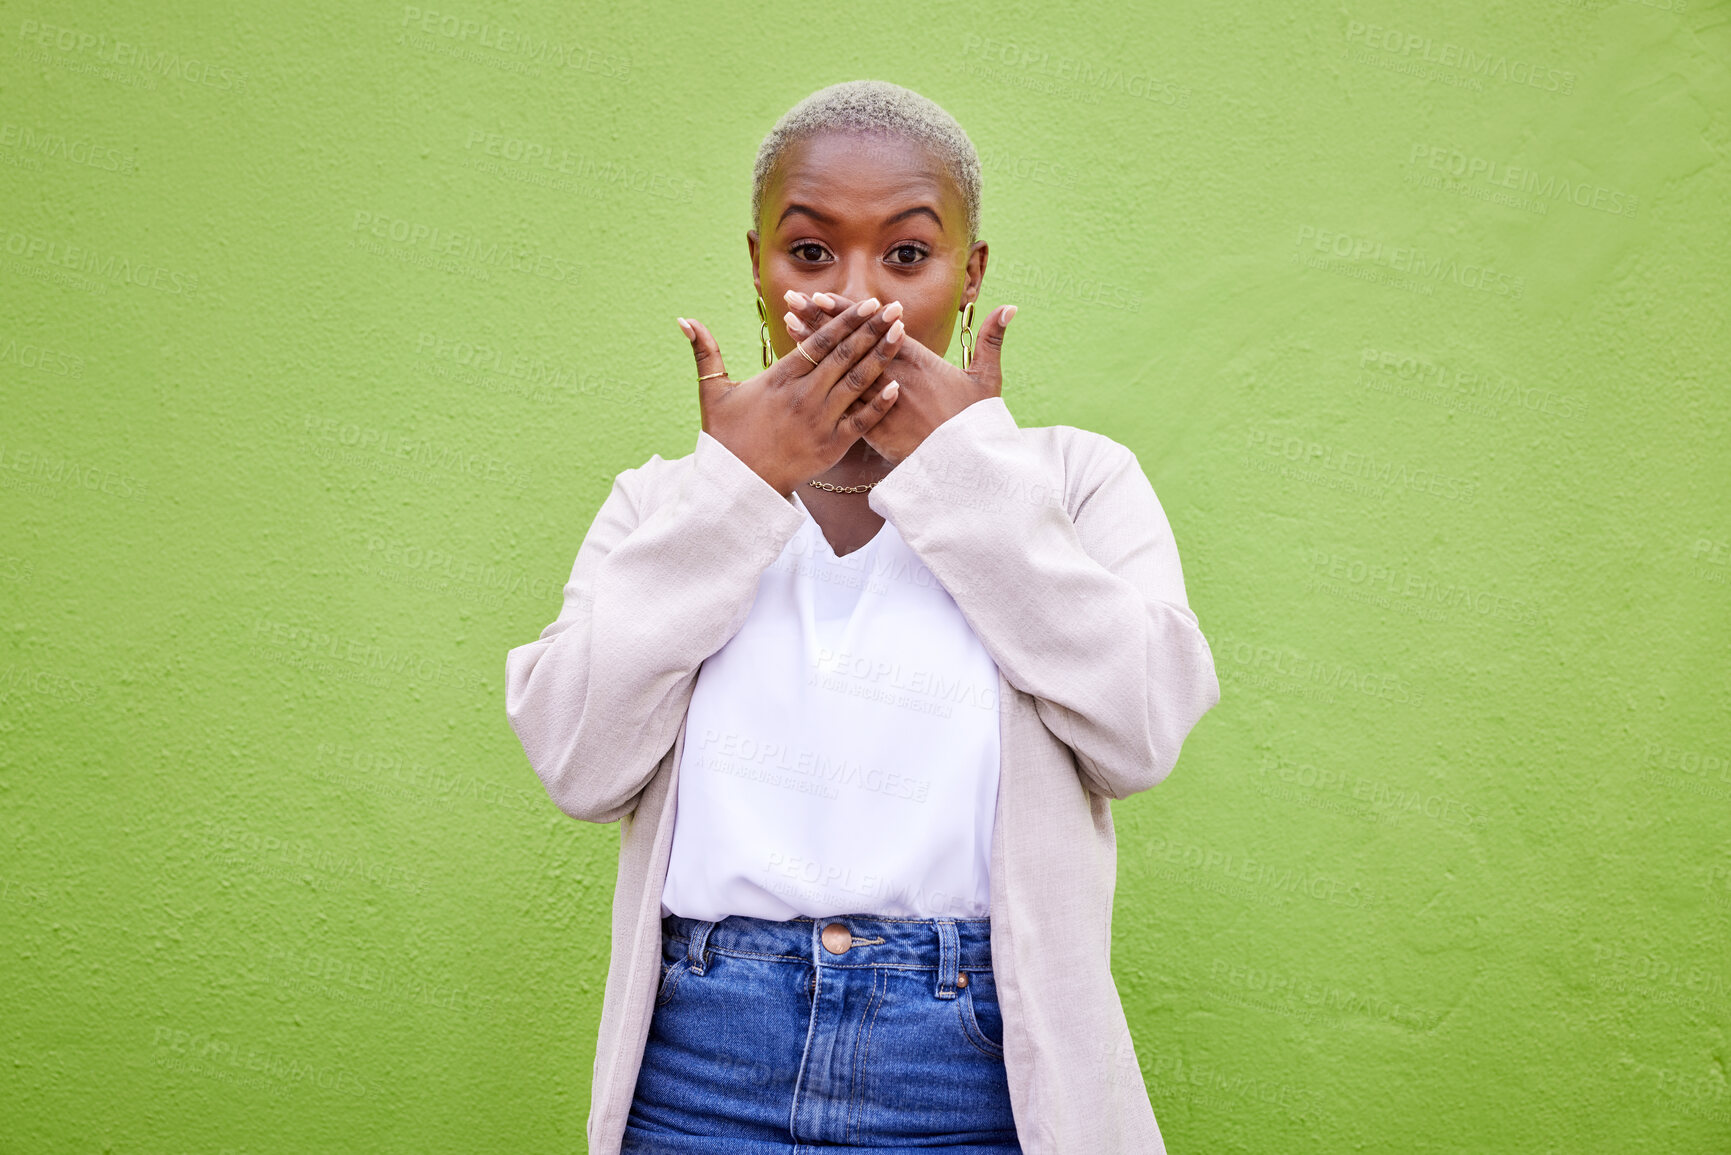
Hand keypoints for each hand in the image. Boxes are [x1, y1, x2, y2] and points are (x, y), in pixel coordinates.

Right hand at [677, 298, 904, 495]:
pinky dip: (879, 404)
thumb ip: (705, 353)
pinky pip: (861, 421)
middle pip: (844, 355)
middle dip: (871, 329)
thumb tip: (684, 319)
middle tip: (894, 308)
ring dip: (881, 356)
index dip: (844, 320)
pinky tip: (896, 386)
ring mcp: (820, 421)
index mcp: (780, 378)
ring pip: (857, 382)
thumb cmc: (725, 437)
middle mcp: (803, 396)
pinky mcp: (832, 446)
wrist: (736, 485)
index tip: (866, 303)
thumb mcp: (713, 393)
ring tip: (900, 334)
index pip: (818, 341)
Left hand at [782, 289, 1014, 465]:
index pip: (875, 328)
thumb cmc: (977, 423)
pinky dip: (820, 386)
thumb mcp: (988, 380)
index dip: (846, 311)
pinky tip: (800, 374)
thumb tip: (1010, 307)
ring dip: (813, 347)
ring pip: (841, 368)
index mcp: (918, 360)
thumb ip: (992, 341)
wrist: (970, 466)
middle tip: (791, 300)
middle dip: (819, 320)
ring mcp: (882, 402)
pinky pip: (843, 404)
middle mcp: (895, 376)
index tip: (821, 295)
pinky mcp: (875, 428)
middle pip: (850, 342)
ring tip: (788, 326)